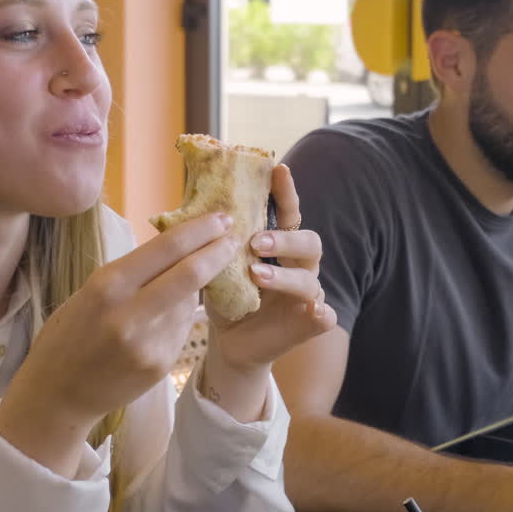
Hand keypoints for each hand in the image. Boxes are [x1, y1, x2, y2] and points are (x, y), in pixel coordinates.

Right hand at [13, 211, 238, 427]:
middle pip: (191, 274)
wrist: (57, 394)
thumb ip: (134, 272)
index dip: (201, 229)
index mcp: (107, 286)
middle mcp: (129, 314)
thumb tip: (180, 247)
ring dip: (197, 286)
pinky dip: (181, 315)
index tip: (222, 217)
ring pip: (189, 301)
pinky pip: (182, 328)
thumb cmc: (70, 333)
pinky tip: (161, 319)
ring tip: (180, 285)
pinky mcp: (160, 365)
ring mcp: (148, 344)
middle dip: (219, 250)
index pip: (166, 248)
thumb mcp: (91, 292)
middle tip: (235, 233)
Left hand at [207, 163, 336, 371]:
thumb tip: (187, 203)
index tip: (278, 170)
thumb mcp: (216, 264)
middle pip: (309, 242)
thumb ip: (214, 239)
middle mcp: (299, 264)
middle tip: (255, 241)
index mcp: (280, 244)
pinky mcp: (309, 322)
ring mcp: (307, 293)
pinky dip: (321, 312)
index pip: (288, 213)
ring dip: (286, 276)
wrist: (230, 341)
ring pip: (310, 279)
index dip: (286, 192)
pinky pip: (325, 316)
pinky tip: (313, 310)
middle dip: (285, 239)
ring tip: (257, 275)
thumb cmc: (226, 295)